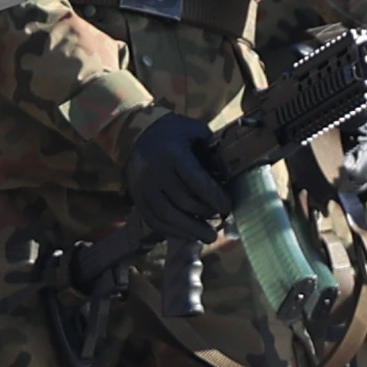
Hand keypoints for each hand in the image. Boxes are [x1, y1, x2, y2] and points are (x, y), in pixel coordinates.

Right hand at [126, 113, 236, 236]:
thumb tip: (230, 173)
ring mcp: (143, 187)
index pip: (197, 182)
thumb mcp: (195, 131)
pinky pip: (154, 220)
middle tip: (221, 218)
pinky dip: (172, 230)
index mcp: (173, 154)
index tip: (227, 206)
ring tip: (209, 235)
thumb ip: (212, 149)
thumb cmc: (172, 132)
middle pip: (184, 202)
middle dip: (205, 214)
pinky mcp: (137, 197)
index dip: (215, 198)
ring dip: (190, 229)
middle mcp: (155, 172)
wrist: (135, 132)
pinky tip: (188, 233)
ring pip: (168, 216)